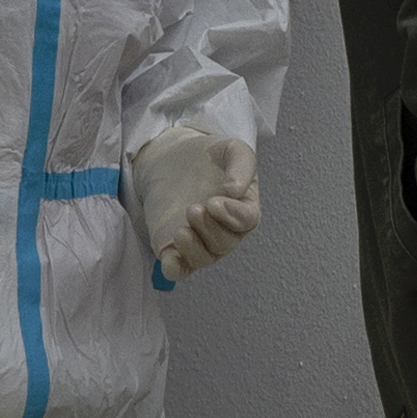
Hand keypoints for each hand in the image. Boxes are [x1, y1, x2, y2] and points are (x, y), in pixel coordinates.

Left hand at [130, 122, 260, 280]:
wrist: (172, 157)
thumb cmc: (208, 157)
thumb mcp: (231, 149)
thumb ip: (241, 165)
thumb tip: (235, 190)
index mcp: (244, 208)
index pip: (246, 220)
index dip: (232, 215)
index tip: (215, 202)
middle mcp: (225, 230)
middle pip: (225, 242)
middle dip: (210, 229)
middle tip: (194, 209)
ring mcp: (200, 241)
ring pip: (204, 258)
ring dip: (194, 248)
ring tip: (181, 230)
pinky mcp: (175, 247)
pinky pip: (179, 269)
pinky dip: (175, 269)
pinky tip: (170, 258)